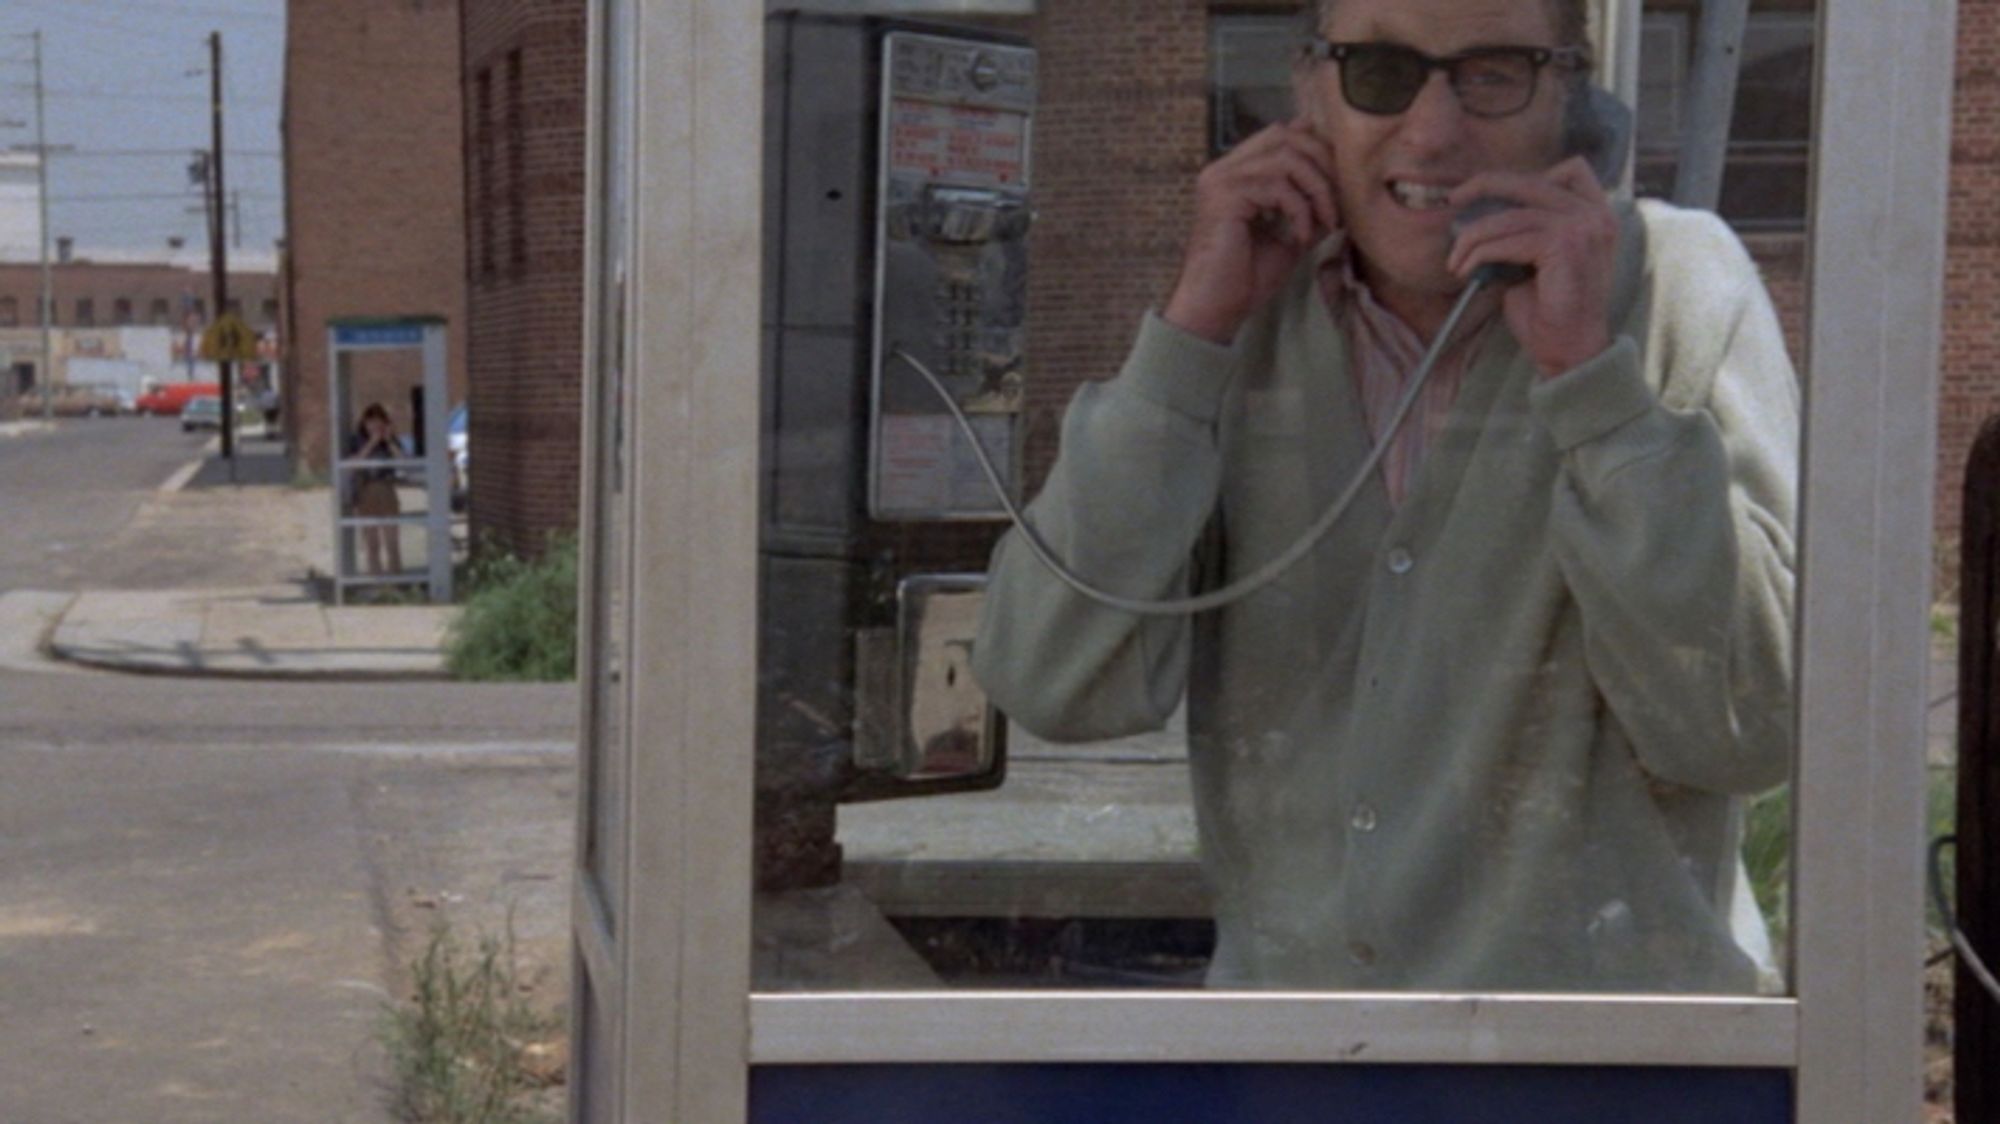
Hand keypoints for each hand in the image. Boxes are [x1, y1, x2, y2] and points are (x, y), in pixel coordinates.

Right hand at [1163, 120, 1339, 344]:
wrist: (1215, 310)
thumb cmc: (1246, 278)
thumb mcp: (1290, 233)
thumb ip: (1306, 203)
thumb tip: (1341, 181)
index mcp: (1235, 172)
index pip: (1282, 134)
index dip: (1317, 151)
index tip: (1339, 189)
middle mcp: (1223, 168)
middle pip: (1286, 135)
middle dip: (1322, 165)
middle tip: (1338, 204)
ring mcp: (1220, 179)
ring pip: (1287, 158)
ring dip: (1317, 190)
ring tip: (1326, 223)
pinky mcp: (1224, 196)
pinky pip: (1278, 187)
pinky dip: (1300, 211)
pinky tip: (1302, 238)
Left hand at [1445, 157, 1618, 377]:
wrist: (1569, 350)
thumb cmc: (1549, 311)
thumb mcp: (1537, 259)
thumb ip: (1526, 230)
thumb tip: (1484, 214)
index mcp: (1597, 214)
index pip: (1570, 169)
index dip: (1525, 175)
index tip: (1489, 190)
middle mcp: (1596, 215)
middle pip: (1532, 181)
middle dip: (1486, 185)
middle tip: (1455, 199)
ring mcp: (1584, 227)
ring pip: (1512, 216)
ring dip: (1474, 236)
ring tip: (1456, 260)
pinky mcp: (1566, 246)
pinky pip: (1509, 239)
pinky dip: (1480, 253)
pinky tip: (1467, 269)